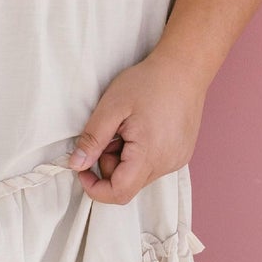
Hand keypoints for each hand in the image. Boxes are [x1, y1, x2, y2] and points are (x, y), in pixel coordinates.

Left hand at [66, 50, 206, 204]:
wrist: (185, 68)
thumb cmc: (149, 82)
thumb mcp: (112, 106)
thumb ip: (93, 139)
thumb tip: (76, 165)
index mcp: (149, 155)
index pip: (118, 193)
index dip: (95, 187)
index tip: (83, 167)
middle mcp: (167, 164)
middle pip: (127, 184)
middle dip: (109, 164)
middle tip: (110, 133)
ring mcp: (177, 160)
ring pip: (139, 175)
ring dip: (125, 158)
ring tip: (128, 127)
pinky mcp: (181, 154)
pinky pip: (153, 165)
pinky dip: (140, 154)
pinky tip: (143, 128)